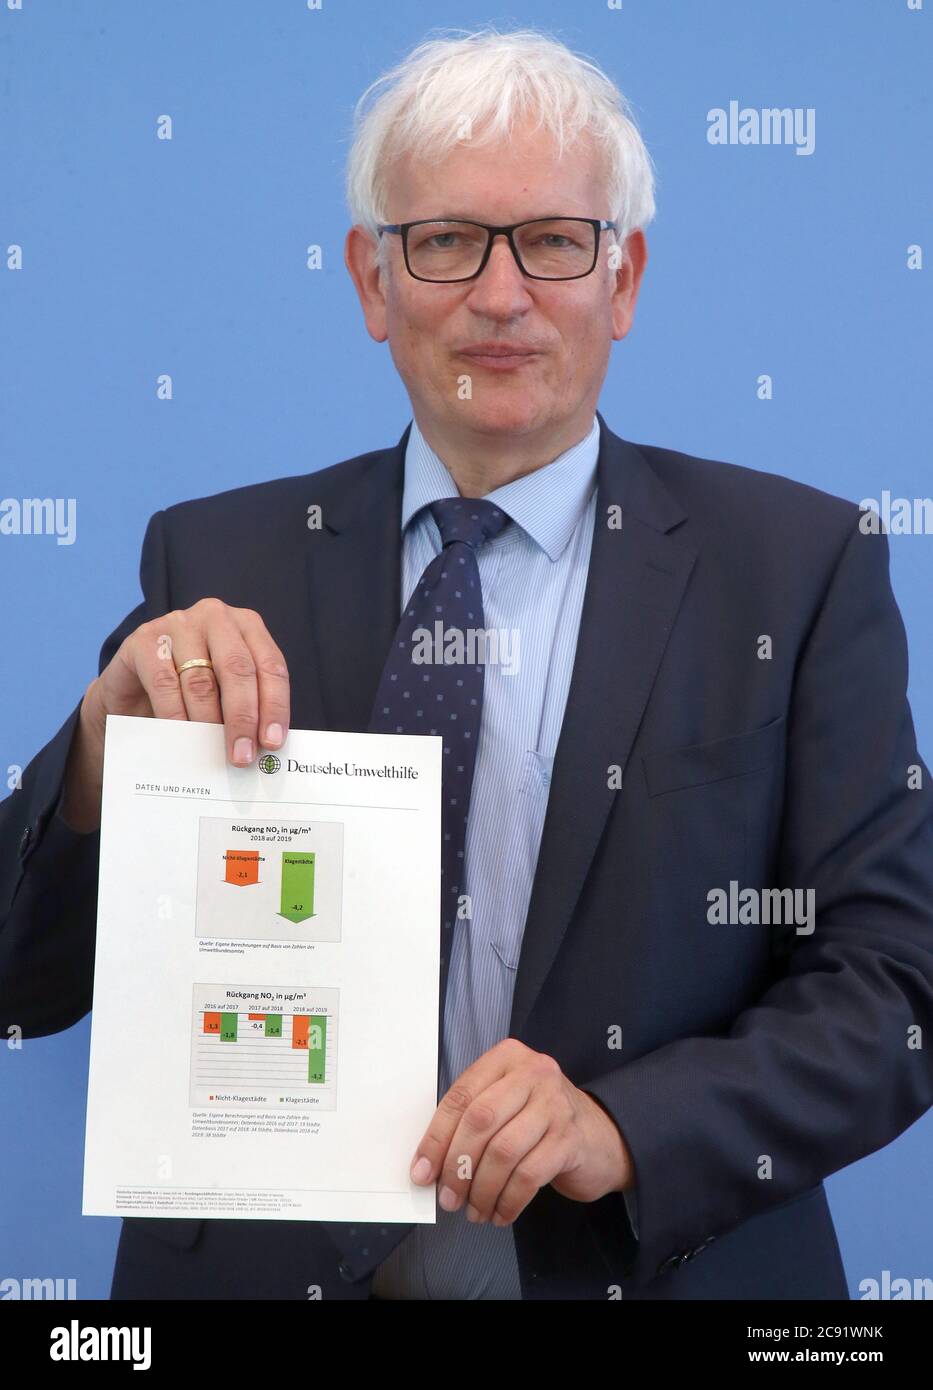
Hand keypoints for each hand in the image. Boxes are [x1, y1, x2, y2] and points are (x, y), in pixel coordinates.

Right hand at [62, 598, 289, 831]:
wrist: (135, 686)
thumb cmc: (191, 689)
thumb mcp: (226, 692)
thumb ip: (248, 707)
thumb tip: (266, 744)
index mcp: (247, 625)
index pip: (270, 666)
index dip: (275, 706)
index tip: (273, 743)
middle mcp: (216, 617)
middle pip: (238, 669)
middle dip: (243, 717)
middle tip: (242, 755)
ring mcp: (179, 624)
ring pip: (201, 679)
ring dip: (209, 721)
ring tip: (212, 752)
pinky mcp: (145, 639)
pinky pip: (164, 683)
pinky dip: (175, 715)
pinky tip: (181, 737)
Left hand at [409, 1038, 634, 1225]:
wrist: (601, 1137)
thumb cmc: (538, 1121)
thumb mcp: (505, 1104)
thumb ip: (471, 1121)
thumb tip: (429, 1166)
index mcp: (507, 1057)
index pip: (461, 1096)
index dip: (437, 1137)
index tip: (422, 1173)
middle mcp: (534, 1072)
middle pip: (480, 1121)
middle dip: (457, 1166)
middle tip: (449, 1198)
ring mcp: (555, 1104)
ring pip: (503, 1152)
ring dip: (481, 1189)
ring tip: (474, 1211)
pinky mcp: (570, 1139)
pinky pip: (528, 1176)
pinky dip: (508, 1201)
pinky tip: (500, 1214)